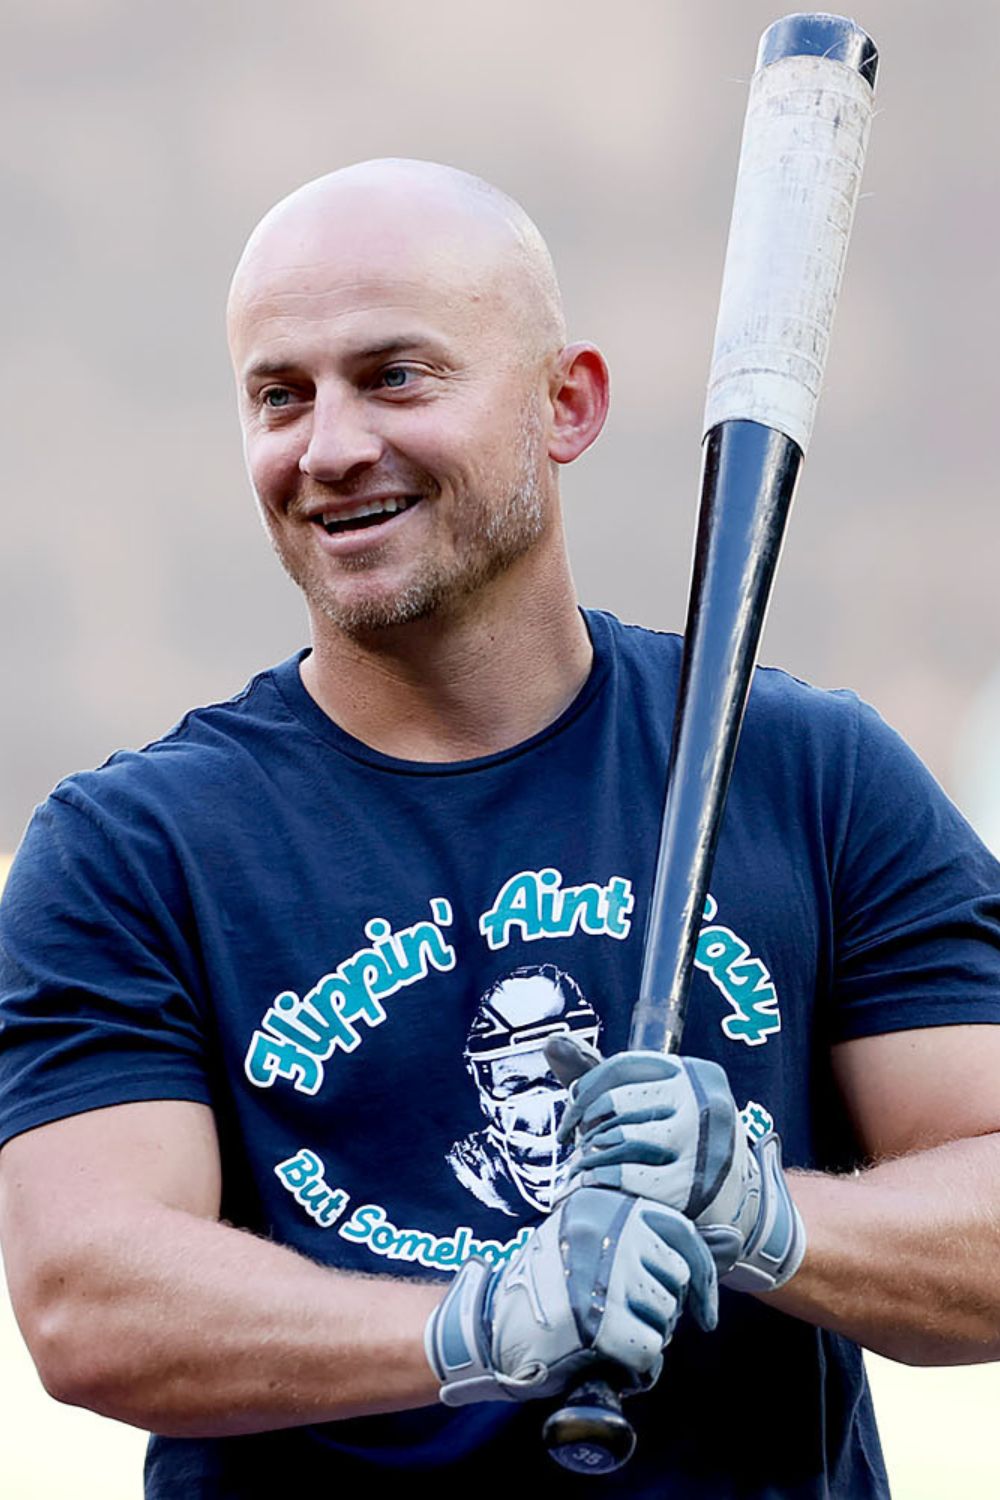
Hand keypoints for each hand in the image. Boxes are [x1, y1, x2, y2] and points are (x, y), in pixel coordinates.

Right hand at [424, 1185, 716, 1406]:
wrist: (487, 1326)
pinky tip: (606, 1363)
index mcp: (608, 1203)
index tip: (704, 1314)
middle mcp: (609, 1230)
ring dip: (643, 1342)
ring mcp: (603, 1274)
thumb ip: (658, 1244)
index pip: (684, 1233)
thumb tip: (735, 1238)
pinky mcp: (598, 1321)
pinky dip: (633, 1371)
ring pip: (664, 1321)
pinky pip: (646, 1355)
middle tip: (616, 1319)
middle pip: (676, 1283)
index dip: (702, 1279)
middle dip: (658, 1313)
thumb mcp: (599, 1247)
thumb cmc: (550, 1289)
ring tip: (604, 1338)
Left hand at [549, 1040, 804, 1293]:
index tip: (571, 1117)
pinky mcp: (694, 1186)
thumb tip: (551, 1042)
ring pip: (622, 1136)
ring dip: (592, 1154)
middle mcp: (704, 1100)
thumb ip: (604, 1076)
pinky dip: (605, 1178)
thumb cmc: (678, 1143)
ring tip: (584, 1165)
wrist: (738, 1204)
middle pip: (616, 1102)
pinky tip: (597, 1183)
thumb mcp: (654, 1101)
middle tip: (575, 1147)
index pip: (620, 1068)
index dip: (584, 1092)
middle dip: (584, 1126)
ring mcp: (703, 1143)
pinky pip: (631, 1176)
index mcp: (695, 1072)